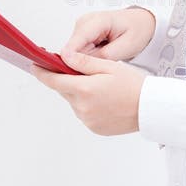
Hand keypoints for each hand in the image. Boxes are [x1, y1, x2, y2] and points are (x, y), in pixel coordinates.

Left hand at [29, 50, 148, 136]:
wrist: (150, 108)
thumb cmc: (134, 85)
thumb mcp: (109, 66)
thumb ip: (83, 62)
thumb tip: (63, 57)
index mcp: (84, 90)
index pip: (53, 80)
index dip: (42, 72)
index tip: (35, 65)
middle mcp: (82, 107)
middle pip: (64, 90)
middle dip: (68, 80)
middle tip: (85, 72)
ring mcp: (87, 120)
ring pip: (74, 101)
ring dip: (80, 92)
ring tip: (102, 87)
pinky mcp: (93, 127)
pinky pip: (84, 112)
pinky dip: (88, 104)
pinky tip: (105, 99)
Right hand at [60, 7, 155, 62]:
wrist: (140, 22)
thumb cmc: (136, 31)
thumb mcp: (125, 47)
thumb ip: (103, 57)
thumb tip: (82, 65)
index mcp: (98, 20)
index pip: (76, 42)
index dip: (71, 59)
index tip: (72, 74)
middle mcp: (85, 21)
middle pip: (73, 49)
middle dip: (85, 62)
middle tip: (105, 64)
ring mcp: (81, 27)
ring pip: (74, 52)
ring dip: (88, 60)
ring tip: (108, 56)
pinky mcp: (81, 33)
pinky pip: (78, 51)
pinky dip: (89, 57)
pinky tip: (102, 54)